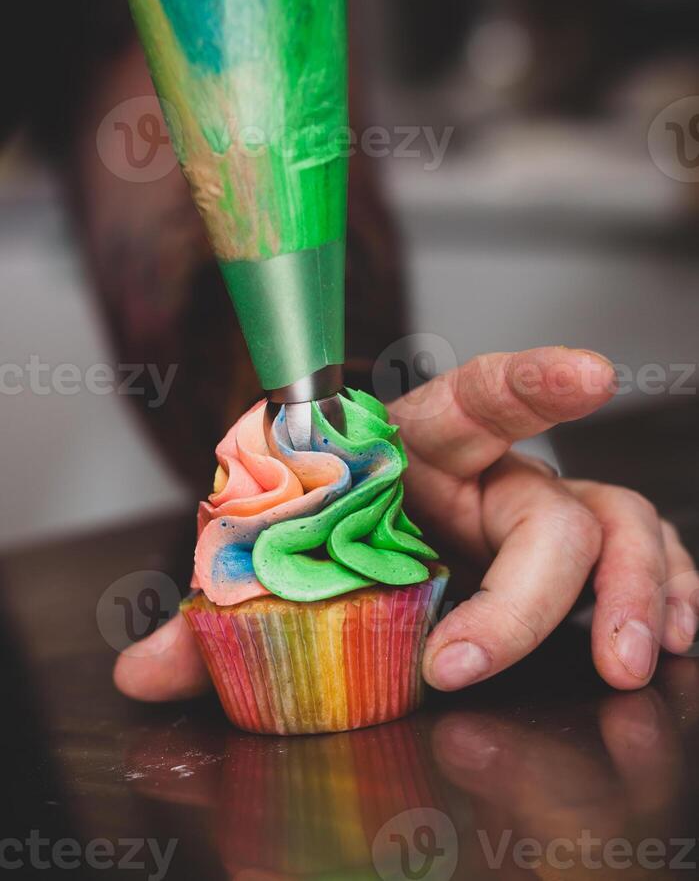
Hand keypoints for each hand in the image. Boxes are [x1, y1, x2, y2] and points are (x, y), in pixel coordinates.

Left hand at [113, 347, 696, 701]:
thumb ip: (215, 609)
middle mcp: (495, 476)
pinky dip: (666, 593)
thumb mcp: (268, 559)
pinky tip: (670, 635)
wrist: (352, 538)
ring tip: (629, 660)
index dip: (535, 380)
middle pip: (548, 509)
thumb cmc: (321, 529)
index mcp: (421, 446)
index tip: (591, 373)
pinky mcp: (571, 568)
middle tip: (468, 660)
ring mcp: (541, 519)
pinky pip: (642, 564)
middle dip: (524, 591)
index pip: (483, 395)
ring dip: (635, 591)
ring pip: (621, 529)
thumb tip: (140, 673)